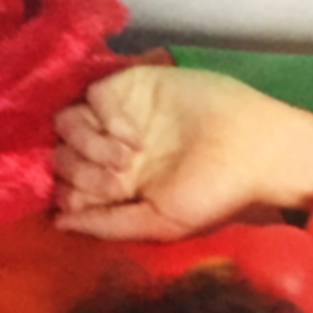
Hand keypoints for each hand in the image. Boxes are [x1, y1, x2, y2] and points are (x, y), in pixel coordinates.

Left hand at [52, 66, 312, 240]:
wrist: (254, 150)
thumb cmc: (216, 194)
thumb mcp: (162, 223)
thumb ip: (110, 225)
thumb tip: (59, 224)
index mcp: (122, 186)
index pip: (69, 186)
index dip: (70, 194)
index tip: (95, 203)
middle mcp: (114, 150)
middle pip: (62, 155)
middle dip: (79, 172)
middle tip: (118, 180)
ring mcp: (121, 116)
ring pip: (67, 124)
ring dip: (87, 146)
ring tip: (126, 160)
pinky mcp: (131, 86)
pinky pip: (91, 97)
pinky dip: (104, 120)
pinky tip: (134, 138)